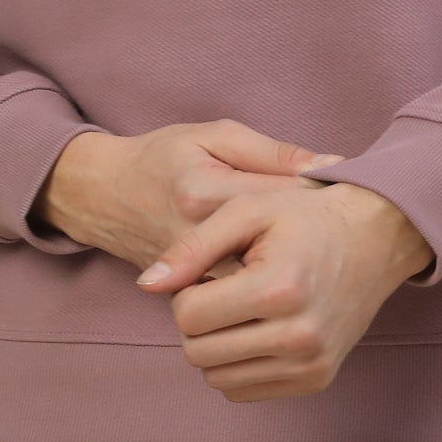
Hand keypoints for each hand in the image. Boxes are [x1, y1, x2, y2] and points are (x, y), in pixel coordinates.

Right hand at [35, 118, 347, 274]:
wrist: (103, 196)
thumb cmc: (163, 156)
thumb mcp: (214, 135)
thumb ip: (271, 152)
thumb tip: (330, 165)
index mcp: (205, 192)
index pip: (280, 200)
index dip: (316, 196)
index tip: (338, 192)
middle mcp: (194, 241)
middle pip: (271, 254)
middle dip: (306, 245)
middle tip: (330, 235)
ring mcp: (188, 276)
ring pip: (254, 290)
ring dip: (285, 275)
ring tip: (309, 258)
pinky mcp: (184, 296)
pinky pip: (233, 306)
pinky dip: (258, 294)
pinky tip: (277, 279)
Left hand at [133, 180, 435, 401]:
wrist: (374, 237)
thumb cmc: (305, 217)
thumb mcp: (248, 210)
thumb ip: (193, 247)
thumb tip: (146, 284)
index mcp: (278, 289)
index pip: (188, 315)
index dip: (186, 289)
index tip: (208, 268)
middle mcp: (298, 336)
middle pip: (197, 352)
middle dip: (197, 318)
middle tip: (222, 285)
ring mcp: (311, 364)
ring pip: (216, 378)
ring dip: (215, 344)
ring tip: (240, 305)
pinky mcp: (317, 380)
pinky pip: (244, 391)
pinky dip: (238, 363)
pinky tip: (257, 327)